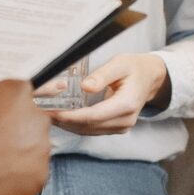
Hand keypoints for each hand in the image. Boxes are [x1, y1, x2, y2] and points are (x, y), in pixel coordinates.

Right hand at [0, 81, 50, 194]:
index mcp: (17, 93)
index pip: (21, 97)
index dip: (6, 111)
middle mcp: (35, 118)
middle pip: (32, 125)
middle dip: (16, 135)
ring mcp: (40, 149)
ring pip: (33, 154)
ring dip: (18, 159)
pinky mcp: (38, 178)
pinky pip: (30, 180)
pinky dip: (16, 182)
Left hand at [48, 53, 170, 135]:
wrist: (150, 78)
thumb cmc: (134, 68)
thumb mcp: (119, 63)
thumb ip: (102, 75)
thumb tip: (85, 87)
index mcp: (127, 104)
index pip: (94, 116)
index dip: (71, 116)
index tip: (53, 113)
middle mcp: (125, 120)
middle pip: (89, 126)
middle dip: (65, 121)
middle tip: (43, 114)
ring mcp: (122, 126)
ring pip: (89, 131)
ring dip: (68, 125)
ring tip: (48, 116)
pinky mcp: (116, 128)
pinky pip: (93, 130)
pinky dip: (76, 125)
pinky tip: (62, 118)